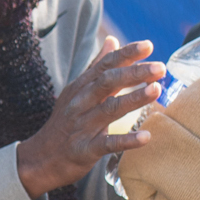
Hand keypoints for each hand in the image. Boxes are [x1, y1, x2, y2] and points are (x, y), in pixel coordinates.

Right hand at [16, 38, 163, 199]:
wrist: (40, 158)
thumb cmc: (64, 123)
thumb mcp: (77, 91)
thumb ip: (97, 66)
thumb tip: (112, 40)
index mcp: (82, 87)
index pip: (105, 65)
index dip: (126, 54)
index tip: (148, 45)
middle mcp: (81, 102)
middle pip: (108, 82)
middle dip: (134, 73)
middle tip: (160, 68)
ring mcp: (82, 126)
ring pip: (109, 109)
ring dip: (134, 98)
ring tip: (156, 90)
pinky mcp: (84, 150)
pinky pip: (107, 143)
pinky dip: (127, 140)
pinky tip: (146, 136)